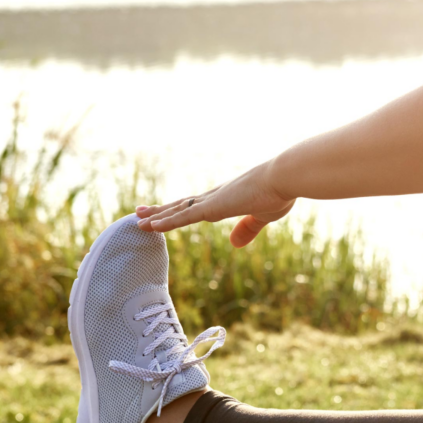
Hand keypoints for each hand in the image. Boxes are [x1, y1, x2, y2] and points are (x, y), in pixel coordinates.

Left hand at [135, 163, 295, 246]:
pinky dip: (167, 222)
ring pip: (178, 209)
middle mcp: (216, 197)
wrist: (285, 178)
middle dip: (163, 210)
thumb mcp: (263, 216)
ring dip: (158, 215)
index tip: (169, 212)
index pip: (199, 205)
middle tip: (142, 213)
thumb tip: (234, 244)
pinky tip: (151, 226)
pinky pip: (184, 216)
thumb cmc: (280, 193)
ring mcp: (213, 201)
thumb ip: (248, 228)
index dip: (182, 209)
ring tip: (137, 219)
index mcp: (228, 199)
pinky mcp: (214, 207)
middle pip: (183, 204)